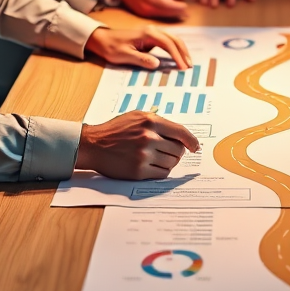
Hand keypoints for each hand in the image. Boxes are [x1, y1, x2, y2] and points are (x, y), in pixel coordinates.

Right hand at [76, 113, 199, 178]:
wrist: (94, 144)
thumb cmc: (116, 130)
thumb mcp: (137, 116)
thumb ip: (159, 123)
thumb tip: (182, 136)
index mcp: (150, 121)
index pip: (181, 132)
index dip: (191, 141)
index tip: (195, 147)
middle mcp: (148, 137)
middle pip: (178, 150)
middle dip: (177, 152)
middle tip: (168, 151)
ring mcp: (143, 155)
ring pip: (172, 163)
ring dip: (169, 162)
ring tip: (157, 157)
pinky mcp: (138, 171)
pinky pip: (162, 174)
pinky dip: (161, 171)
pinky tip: (152, 165)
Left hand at [85, 25, 190, 70]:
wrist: (102, 39)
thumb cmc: (111, 47)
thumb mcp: (124, 55)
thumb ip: (141, 59)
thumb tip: (157, 64)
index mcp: (148, 34)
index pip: (168, 44)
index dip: (177, 56)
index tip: (182, 68)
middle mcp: (152, 30)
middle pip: (174, 39)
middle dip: (183, 52)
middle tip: (190, 66)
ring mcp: (152, 33)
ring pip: (172, 39)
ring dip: (181, 50)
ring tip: (187, 63)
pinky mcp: (151, 37)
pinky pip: (167, 42)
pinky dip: (175, 49)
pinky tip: (178, 57)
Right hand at [112, 0, 187, 20]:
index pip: (170, 6)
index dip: (180, 7)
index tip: (187, 7)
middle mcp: (148, 8)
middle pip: (168, 13)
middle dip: (178, 13)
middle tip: (187, 14)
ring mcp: (145, 13)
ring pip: (163, 17)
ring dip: (172, 15)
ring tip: (181, 14)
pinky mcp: (143, 16)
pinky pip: (157, 16)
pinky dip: (165, 15)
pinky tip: (170, 13)